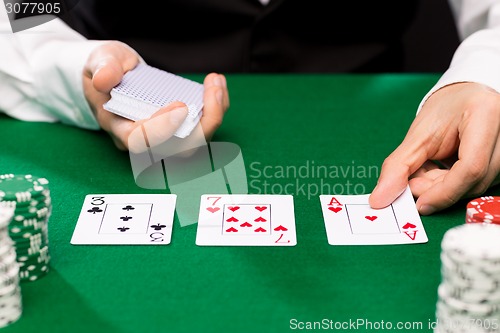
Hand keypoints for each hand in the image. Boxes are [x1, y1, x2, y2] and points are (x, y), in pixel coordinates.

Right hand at [83, 41, 228, 150]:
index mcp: (119, 127)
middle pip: (179, 150)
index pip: (141, 141)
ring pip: (197, 143)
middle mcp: (144, 141)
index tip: (180, 105)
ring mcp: (165, 138)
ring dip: (214, 115)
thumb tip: (105, 80)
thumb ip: (104, 68)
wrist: (116, 76)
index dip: (162, 128)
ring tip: (216, 82)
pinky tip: (216, 83)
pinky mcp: (180, 131)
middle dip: (203, 124)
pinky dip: (216, 108)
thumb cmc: (108, 69)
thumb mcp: (101, 60)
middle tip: (213, 90)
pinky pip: (203, 129)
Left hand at [369, 82, 499, 214]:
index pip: (471, 167)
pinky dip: (450, 183)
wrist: (467, 97)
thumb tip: (380, 199)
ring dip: (442, 187)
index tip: (419, 204)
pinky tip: (437, 170)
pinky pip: (476, 183)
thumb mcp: (418, 135)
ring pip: (475, 186)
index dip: (443, 192)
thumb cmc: (445, 110)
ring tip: (424, 170)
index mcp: (486, 116)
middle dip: (437, 190)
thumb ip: (398, 166)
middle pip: (474, 181)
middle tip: (411, 183)